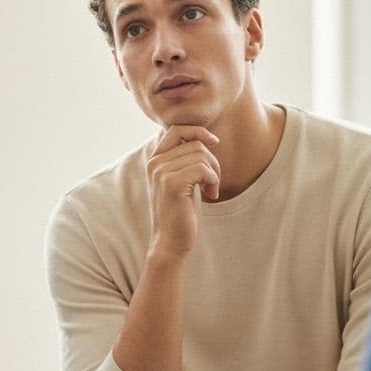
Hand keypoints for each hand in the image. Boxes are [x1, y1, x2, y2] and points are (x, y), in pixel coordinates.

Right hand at [146, 125, 220, 256]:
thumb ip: (187, 159)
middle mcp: (155, 163)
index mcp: (155, 160)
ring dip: (215, 173)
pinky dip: (214, 181)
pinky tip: (211, 195)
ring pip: (201, 155)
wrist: (170, 241)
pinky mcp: (172, 184)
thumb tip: (204, 137)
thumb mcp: (183, 179)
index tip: (214, 142)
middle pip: (195, 143)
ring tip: (211, 190)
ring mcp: (161, 172)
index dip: (198, 131)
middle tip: (214, 182)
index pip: (176, 129)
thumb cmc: (181, 211)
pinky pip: (203, 169)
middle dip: (213, 161)